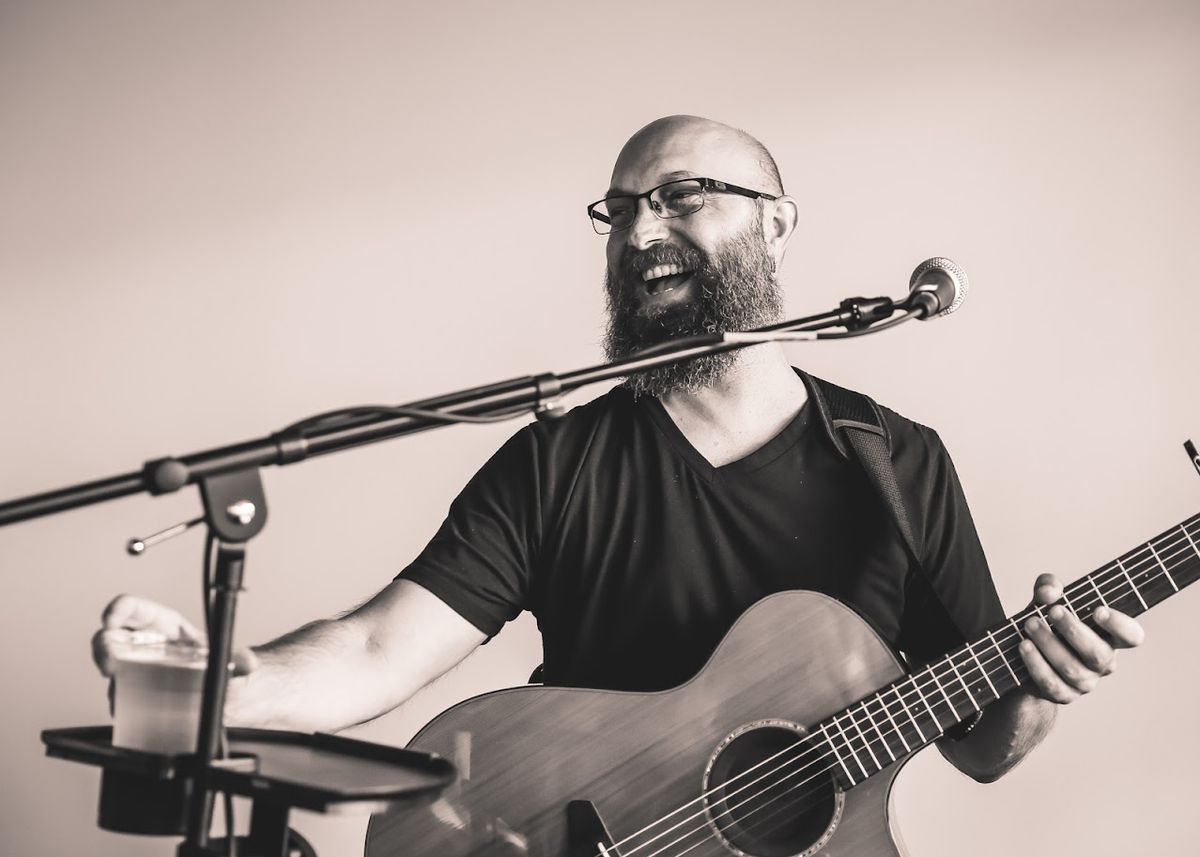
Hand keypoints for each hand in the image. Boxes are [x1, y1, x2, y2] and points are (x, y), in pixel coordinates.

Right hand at [92, 595, 256, 710]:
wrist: (217, 692)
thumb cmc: (214, 664)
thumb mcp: (226, 657)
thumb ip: (239, 660)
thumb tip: (250, 663)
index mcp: (162, 625)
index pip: (133, 608)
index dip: (118, 609)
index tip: (111, 620)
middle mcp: (143, 644)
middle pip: (109, 637)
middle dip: (103, 648)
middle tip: (110, 665)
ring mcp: (134, 668)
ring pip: (109, 668)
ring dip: (110, 679)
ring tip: (119, 692)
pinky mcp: (133, 693)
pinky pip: (118, 696)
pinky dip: (120, 702)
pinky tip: (131, 710)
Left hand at [1018, 573, 1144, 702]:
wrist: (1022, 658)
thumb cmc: (1045, 623)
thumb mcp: (1045, 600)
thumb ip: (1048, 587)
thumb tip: (1049, 591)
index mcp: (1109, 637)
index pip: (1131, 636)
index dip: (1120, 625)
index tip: (1098, 610)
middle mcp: (1102, 662)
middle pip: (1098, 654)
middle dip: (1074, 631)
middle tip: (1053, 611)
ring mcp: (1084, 682)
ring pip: (1072, 669)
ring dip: (1049, 644)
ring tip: (1030, 624)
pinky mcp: (1062, 695)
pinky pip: (1052, 684)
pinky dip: (1036, 664)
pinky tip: (1024, 646)